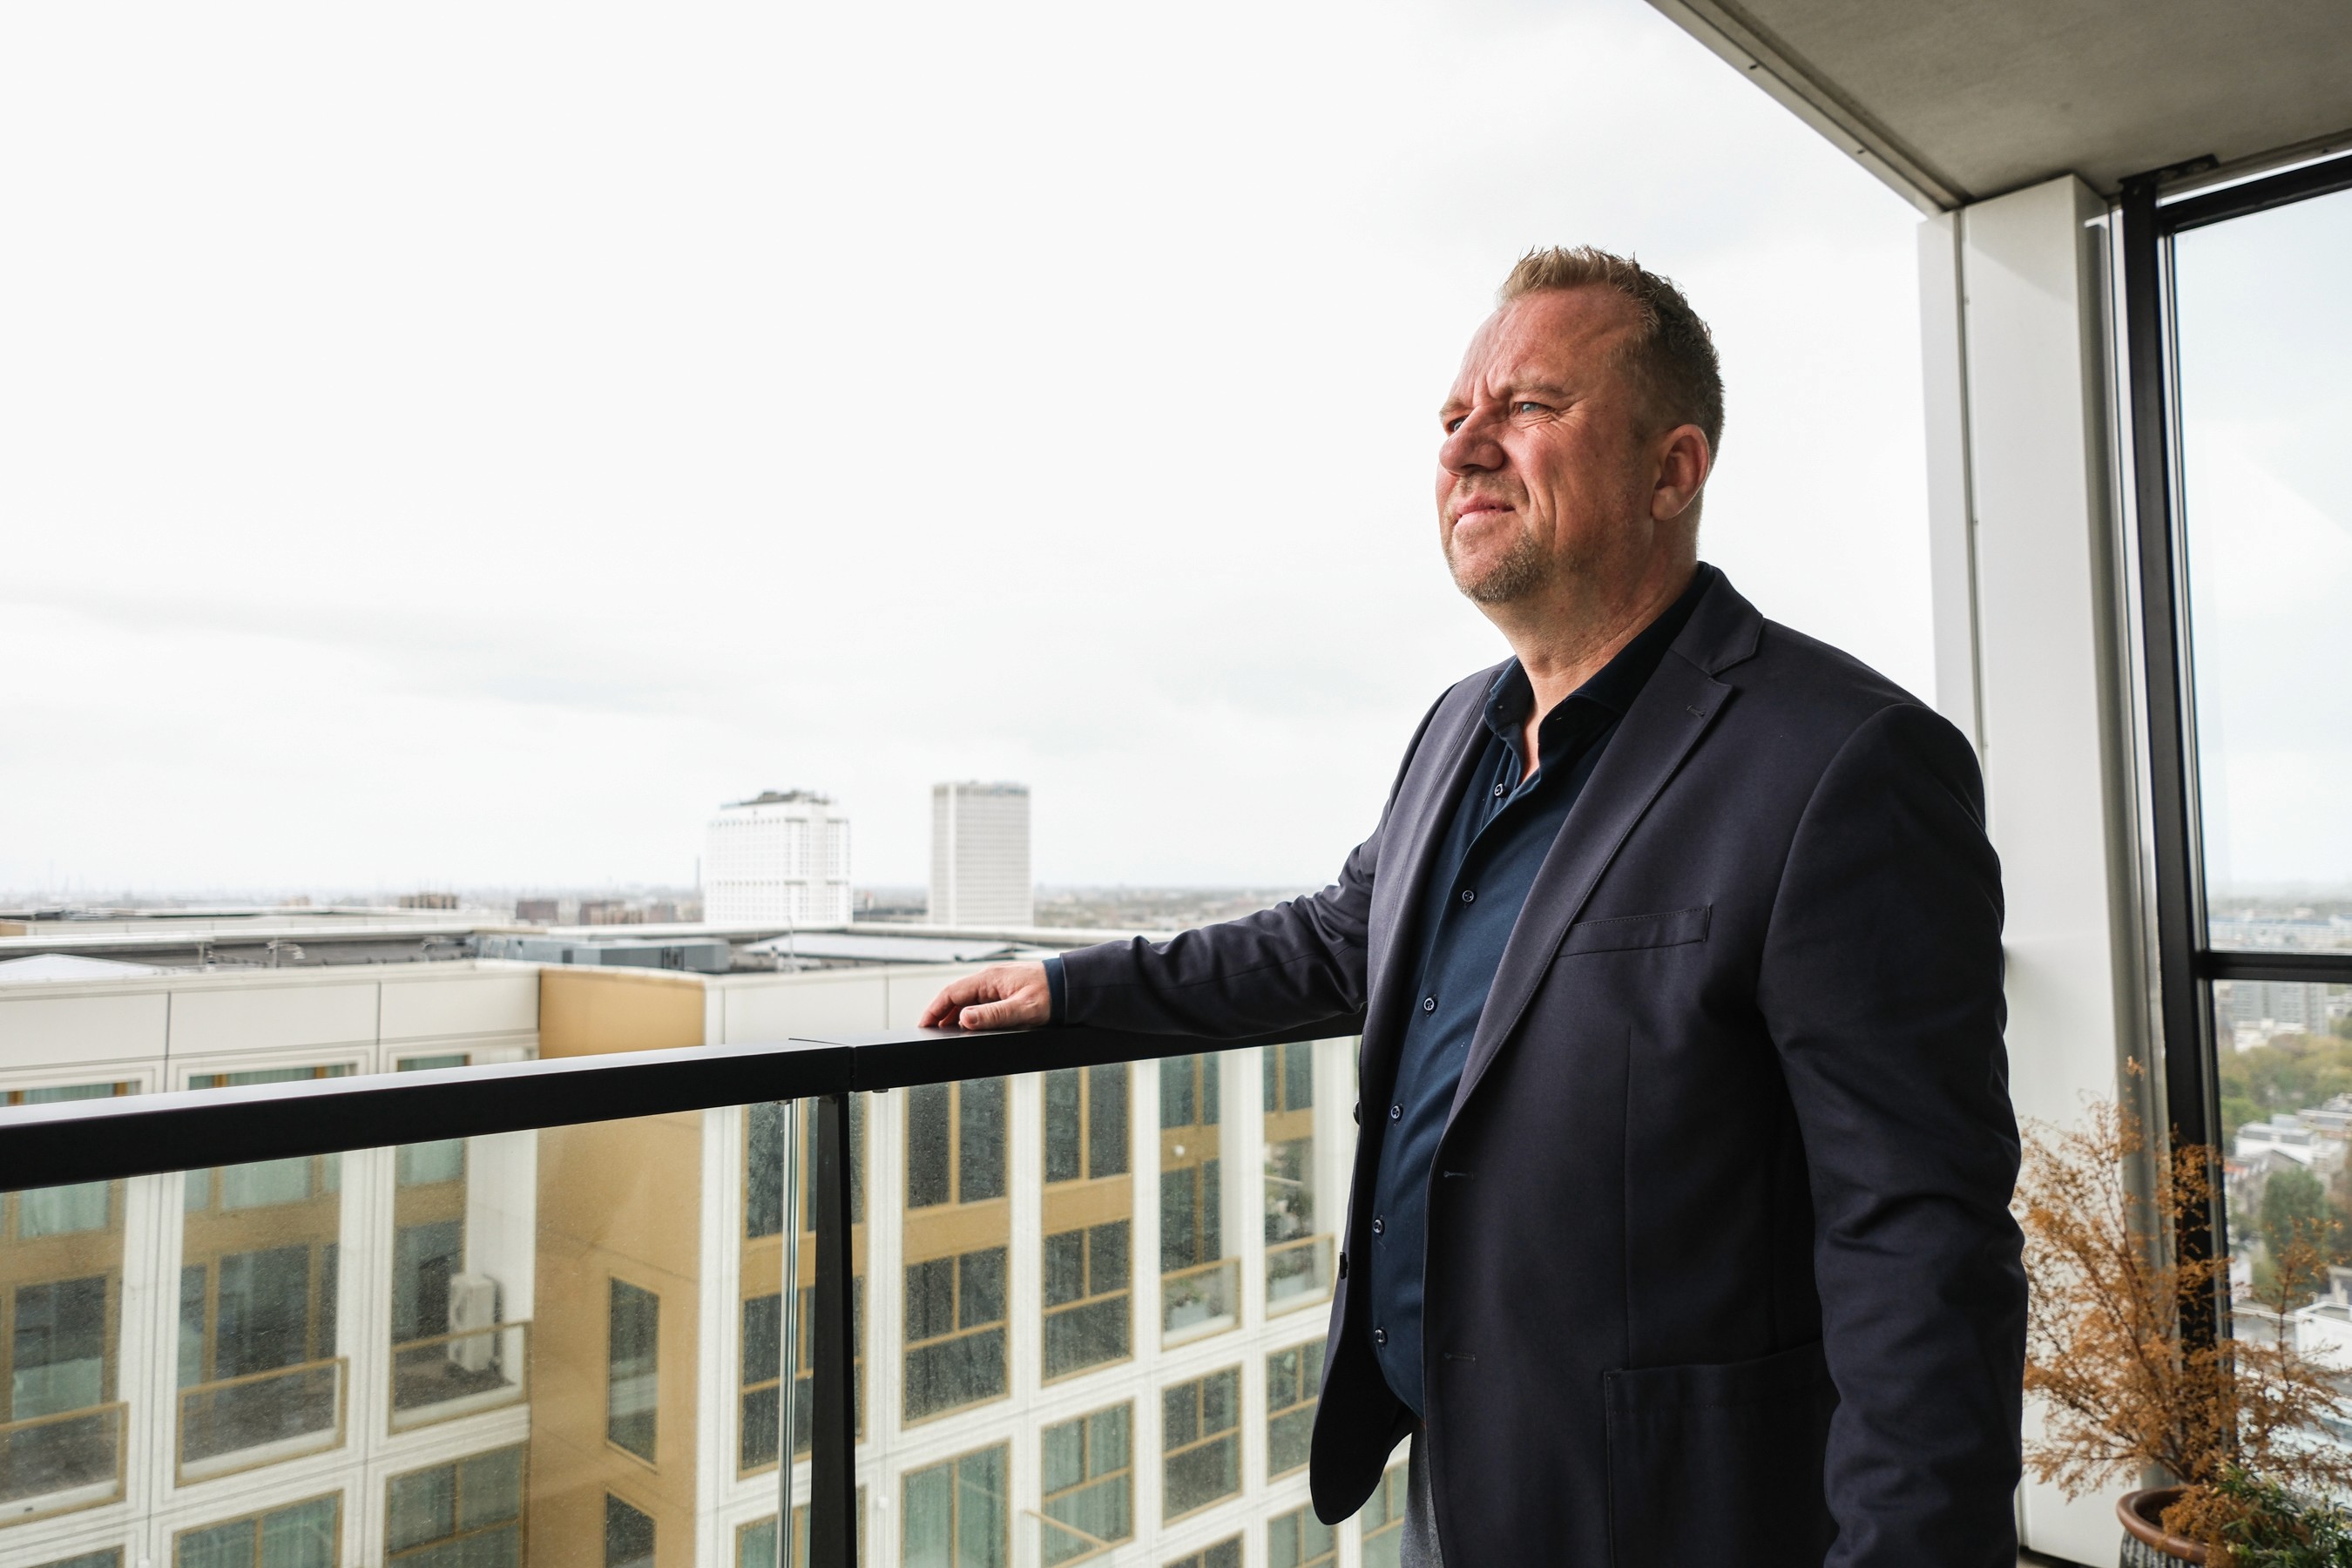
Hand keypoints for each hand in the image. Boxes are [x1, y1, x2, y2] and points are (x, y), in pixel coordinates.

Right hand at [917, 961, 1051, 1030]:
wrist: (1071, 986)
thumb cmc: (1051, 995)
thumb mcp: (1021, 1009)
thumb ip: (992, 1015)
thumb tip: (964, 1018)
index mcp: (989, 978)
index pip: (951, 993)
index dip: (934, 1009)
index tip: (923, 1024)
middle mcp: (989, 978)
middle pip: (955, 996)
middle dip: (940, 1014)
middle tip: (929, 1033)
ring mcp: (996, 984)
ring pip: (967, 1000)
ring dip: (954, 1015)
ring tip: (944, 1033)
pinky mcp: (1004, 990)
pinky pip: (980, 1001)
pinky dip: (969, 1014)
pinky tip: (969, 1026)